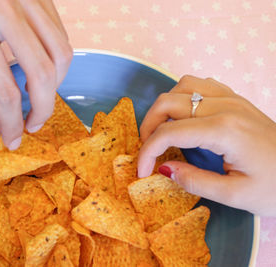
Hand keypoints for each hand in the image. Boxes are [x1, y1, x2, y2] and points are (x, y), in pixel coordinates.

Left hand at [0, 0, 71, 148]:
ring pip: (62, 52)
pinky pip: (60, 33)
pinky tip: (40, 67)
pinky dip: (55, 58)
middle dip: (43, 108)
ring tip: (37, 95)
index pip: (5, 91)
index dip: (13, 122)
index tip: (15, 137)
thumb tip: (3, 119)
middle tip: (34, 122)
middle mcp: (4, 7)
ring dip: (55, 84)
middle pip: (43, 74)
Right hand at [138, 75, 275, 215]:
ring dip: (164, 106)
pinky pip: (201, 84)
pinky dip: (183, 96)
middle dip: (149, 125)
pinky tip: (185, 116)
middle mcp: (225, 106)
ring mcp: (232, 98)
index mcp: (224, 131)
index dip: (148, 152)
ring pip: (182, 86)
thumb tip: (164, 170)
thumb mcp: (236, 195)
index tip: (142, 171)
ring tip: (162, 130)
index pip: (169, 133)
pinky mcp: (237, 99)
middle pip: (169, 102)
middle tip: (147, 149)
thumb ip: (195, 181)